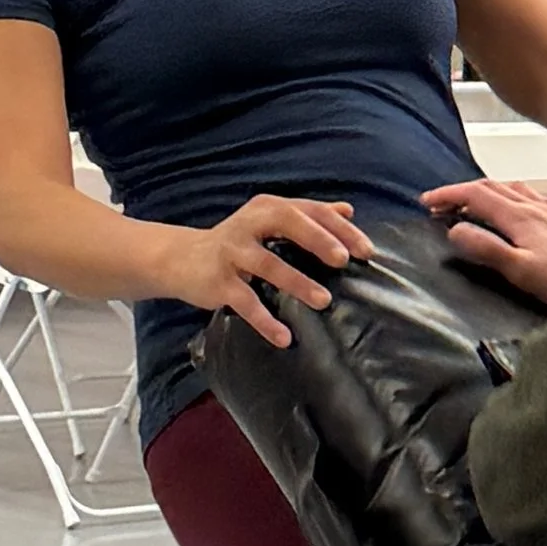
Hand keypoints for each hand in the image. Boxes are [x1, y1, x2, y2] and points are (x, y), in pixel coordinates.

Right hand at [158, 198, 372, 350]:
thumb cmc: (237, 241)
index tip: (365, 249)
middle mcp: (249, 225)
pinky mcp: (218, 282)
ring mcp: (232, 253)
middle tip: (343, 260)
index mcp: (267, 208)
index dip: (338, 228)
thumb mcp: (268, 222)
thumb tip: (347, 211)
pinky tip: (284, 337)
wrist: (181, 259)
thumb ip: (307, 215)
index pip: (308, 210)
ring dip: (297, 282)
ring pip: (267, 265)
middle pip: (287, 223)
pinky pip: (245, 302)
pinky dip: (265, 321)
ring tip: (323, 300)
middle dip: (317, 240)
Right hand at [421, 177, 546, 308]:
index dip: (448, 195)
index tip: (426, 202)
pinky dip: (505, 194)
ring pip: (508, 188)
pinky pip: (526, 195)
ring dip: (482, 191)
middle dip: (460, 191)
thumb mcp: (519, 270)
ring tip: (466, 203)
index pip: (476, 194)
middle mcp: (534, 206)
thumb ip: (486, 248)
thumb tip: (455, 229)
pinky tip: (509, 206)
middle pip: (490, 187)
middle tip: (438, 204)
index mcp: (520, 216)